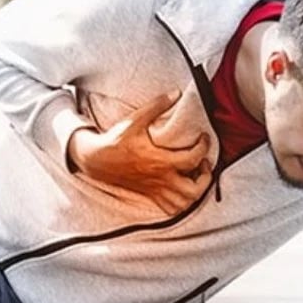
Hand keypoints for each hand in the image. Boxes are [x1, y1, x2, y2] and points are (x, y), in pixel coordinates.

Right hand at [66, 91, 212, 213]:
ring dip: (196, 192)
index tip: (204, 138)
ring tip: (195, 176)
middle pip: (194, 190)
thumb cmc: (116, 140)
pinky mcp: (150, 195)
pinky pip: (171, 209)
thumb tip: (175, 93)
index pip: (193, 158)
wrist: (97, 160)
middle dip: (205, 177)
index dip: (205, 147)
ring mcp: (156, 190)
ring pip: (185, 203)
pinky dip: (183, 204)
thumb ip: (156, 106)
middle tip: (203, 163)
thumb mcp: (135, 120)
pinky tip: (183, 189)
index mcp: (160, 161)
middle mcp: (161, 179)